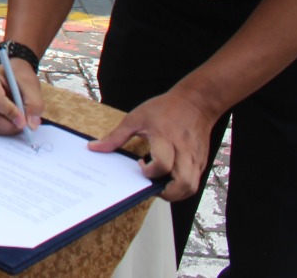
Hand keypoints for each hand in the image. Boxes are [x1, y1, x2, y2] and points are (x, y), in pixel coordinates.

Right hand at [0, 62, 43, 136]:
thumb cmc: (17, 75)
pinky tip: (12, 121)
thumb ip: (34, 102)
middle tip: (25, 125)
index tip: (24, 122)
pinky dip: (3, 129)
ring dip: (8, 128)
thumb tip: (31, 124)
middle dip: (10, 124)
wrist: (10, 74)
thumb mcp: (30, 83)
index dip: (12, 113)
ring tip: (20, 121)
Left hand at [89, 90, 215, 200]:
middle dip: (166, 193)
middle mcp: (183, 151)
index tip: (140, 165)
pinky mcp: (201, 161)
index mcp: (165, 138)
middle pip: (183, 183)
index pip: (162, 164)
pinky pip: (195, 181)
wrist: (195, 102)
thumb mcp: (136, 118)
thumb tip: (94, 148)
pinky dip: (182, 187)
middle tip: (152, 187)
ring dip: (176, 194)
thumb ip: (115, 136)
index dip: (149, 172)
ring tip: (161, 186)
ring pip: (192, 187)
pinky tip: (169, 179)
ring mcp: (195, 158)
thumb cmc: (165, 108)